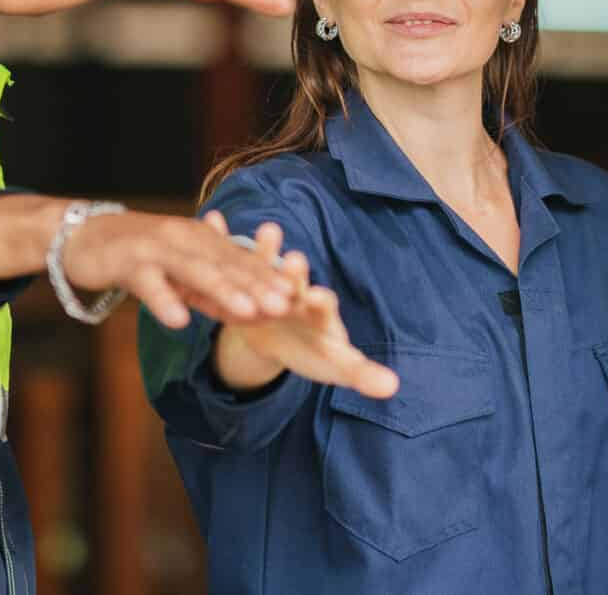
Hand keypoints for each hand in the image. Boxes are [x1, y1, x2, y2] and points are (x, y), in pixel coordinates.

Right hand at [59, 208, 302, 329]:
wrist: (83, 236)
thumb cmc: (139, 257)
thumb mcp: (180, 275)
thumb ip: (211, 293)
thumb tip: (250, 313)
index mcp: (201, 239)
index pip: (241, 260)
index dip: (269, 278)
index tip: (299, 296)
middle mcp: (184, 239)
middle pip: (225, 264)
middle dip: (257, 285)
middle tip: (286, 304)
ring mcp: (156, 248)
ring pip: (194, 270)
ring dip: (222, 290)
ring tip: (247, 312)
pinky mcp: (127, 261)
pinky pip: (148, 282)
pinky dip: (164, 300)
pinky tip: (179, 321)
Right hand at [209, 218, 398, 400]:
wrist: (283, 338)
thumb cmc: (314, 350)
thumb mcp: (335, 365)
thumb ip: (362, 374)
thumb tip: (394, 388)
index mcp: (319, 312)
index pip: (322, 305)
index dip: (321, 301)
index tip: (320, 297)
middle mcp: (297, 293)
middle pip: (297, 281)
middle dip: (295, 272)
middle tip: (295, 258)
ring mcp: (269, 285)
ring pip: (267, 264)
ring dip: (266, 249)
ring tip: (265, 230)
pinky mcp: (244, 283)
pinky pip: (234, 259)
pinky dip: (225, 239)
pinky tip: (213, 220)